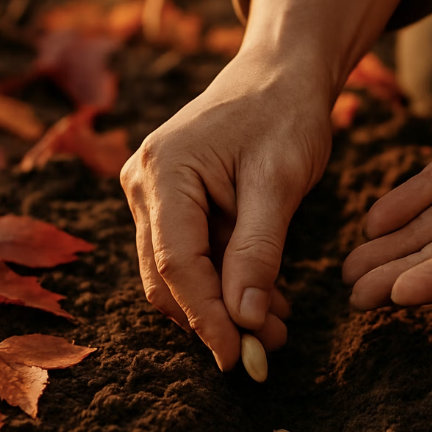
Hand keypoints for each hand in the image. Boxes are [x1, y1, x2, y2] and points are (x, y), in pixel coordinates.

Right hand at [121, 0, 410, 368]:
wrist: (281, 73)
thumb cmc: (286, 114)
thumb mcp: (280, 182)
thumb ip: (259, 252)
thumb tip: (246, 321)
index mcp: (165, 172)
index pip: (177, 265)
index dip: (207, 319)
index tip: (240, 358)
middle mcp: (145, 184)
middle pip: (169, 276)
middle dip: (217, 318)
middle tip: (269, 348)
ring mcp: (153, 193)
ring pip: (179, 273)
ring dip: (224, 306)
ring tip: (278, 328)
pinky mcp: (172, 202)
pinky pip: (193, 256)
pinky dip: (226, 282)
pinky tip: (268, 297)